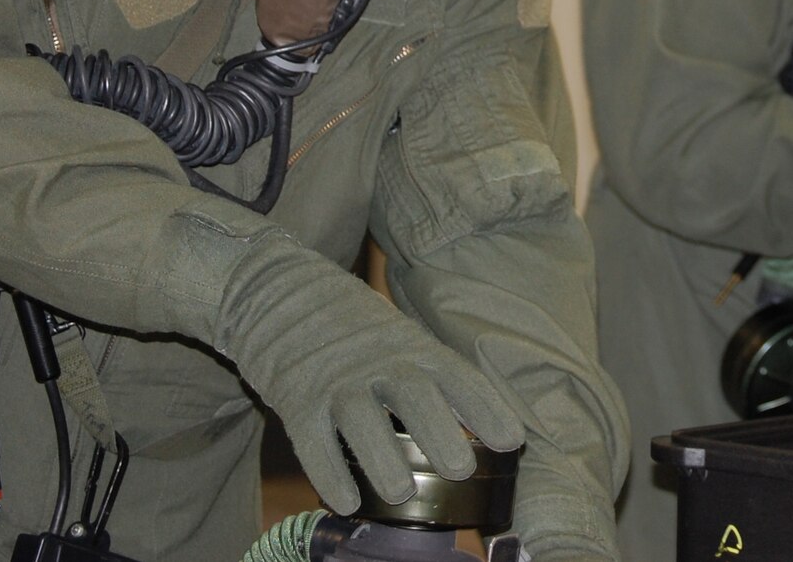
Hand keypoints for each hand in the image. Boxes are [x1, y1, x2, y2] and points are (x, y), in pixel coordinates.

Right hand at [212, 233, 524, 512]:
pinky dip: (330, 474)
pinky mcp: (296, 398)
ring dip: (383, 459)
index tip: (513, 440)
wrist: (279, 290)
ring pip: (362, 421)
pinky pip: (314, 441)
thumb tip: (476, 420)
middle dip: (440, 431)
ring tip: (403, 493)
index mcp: (413, 347)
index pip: (457, 377)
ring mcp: (336, 380)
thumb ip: (430, 373)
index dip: (486, 409)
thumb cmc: (353, 325)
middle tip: (462, 469)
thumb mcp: (399, 336)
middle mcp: (379, 362)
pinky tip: (347, 502)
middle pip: (414, 396)